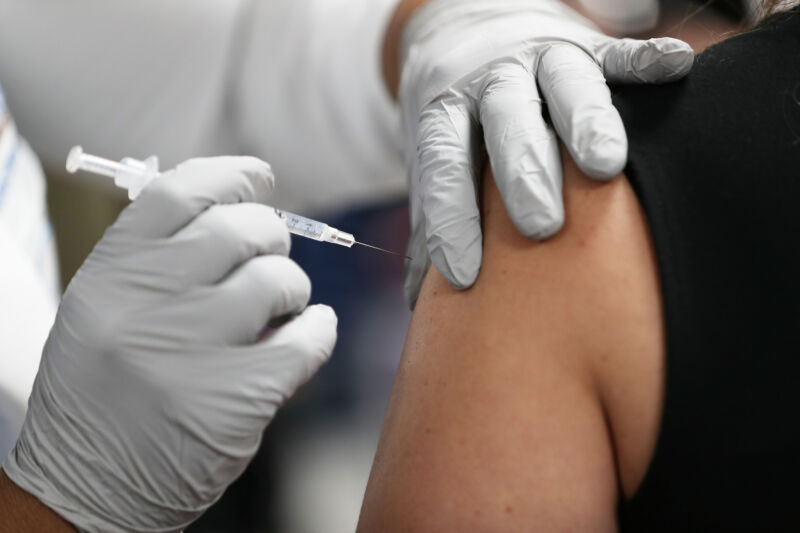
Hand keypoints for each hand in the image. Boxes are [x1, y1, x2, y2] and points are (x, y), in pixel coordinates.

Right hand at [2, 157, 336, 531]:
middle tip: (271, 255)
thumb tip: (240, 207)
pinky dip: (319, 329)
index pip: (181, 191)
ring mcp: (194, 350)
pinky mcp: (239, 397)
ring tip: (279, 307)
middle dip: (271, 235)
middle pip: (241, 228)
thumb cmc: (104, 390)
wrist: (89, 487)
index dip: (232, 175)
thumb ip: (159, 259)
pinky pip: (310, 337)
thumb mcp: (105, 310)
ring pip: (279, 279)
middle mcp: (148, 304)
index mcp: (111, 274)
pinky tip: (308, 334)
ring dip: (292, 287)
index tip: (260, 179)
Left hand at [393, 0, 693, 304]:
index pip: (444, 165)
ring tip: (605, 166)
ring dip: (586, 122)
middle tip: (540, 227)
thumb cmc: (457, 118)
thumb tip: (422, 301)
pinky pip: (616, 52)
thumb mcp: (432, 157)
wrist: (465, 28)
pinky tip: (677, 68)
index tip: (464, 274)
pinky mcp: (584, 44)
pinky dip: (644, 61)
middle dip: (525, 174)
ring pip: (564, 84)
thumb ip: (432, 218)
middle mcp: (491, 81)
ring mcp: (539, 58)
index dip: (451, 217)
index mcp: (445, 111)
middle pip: (507, 124)